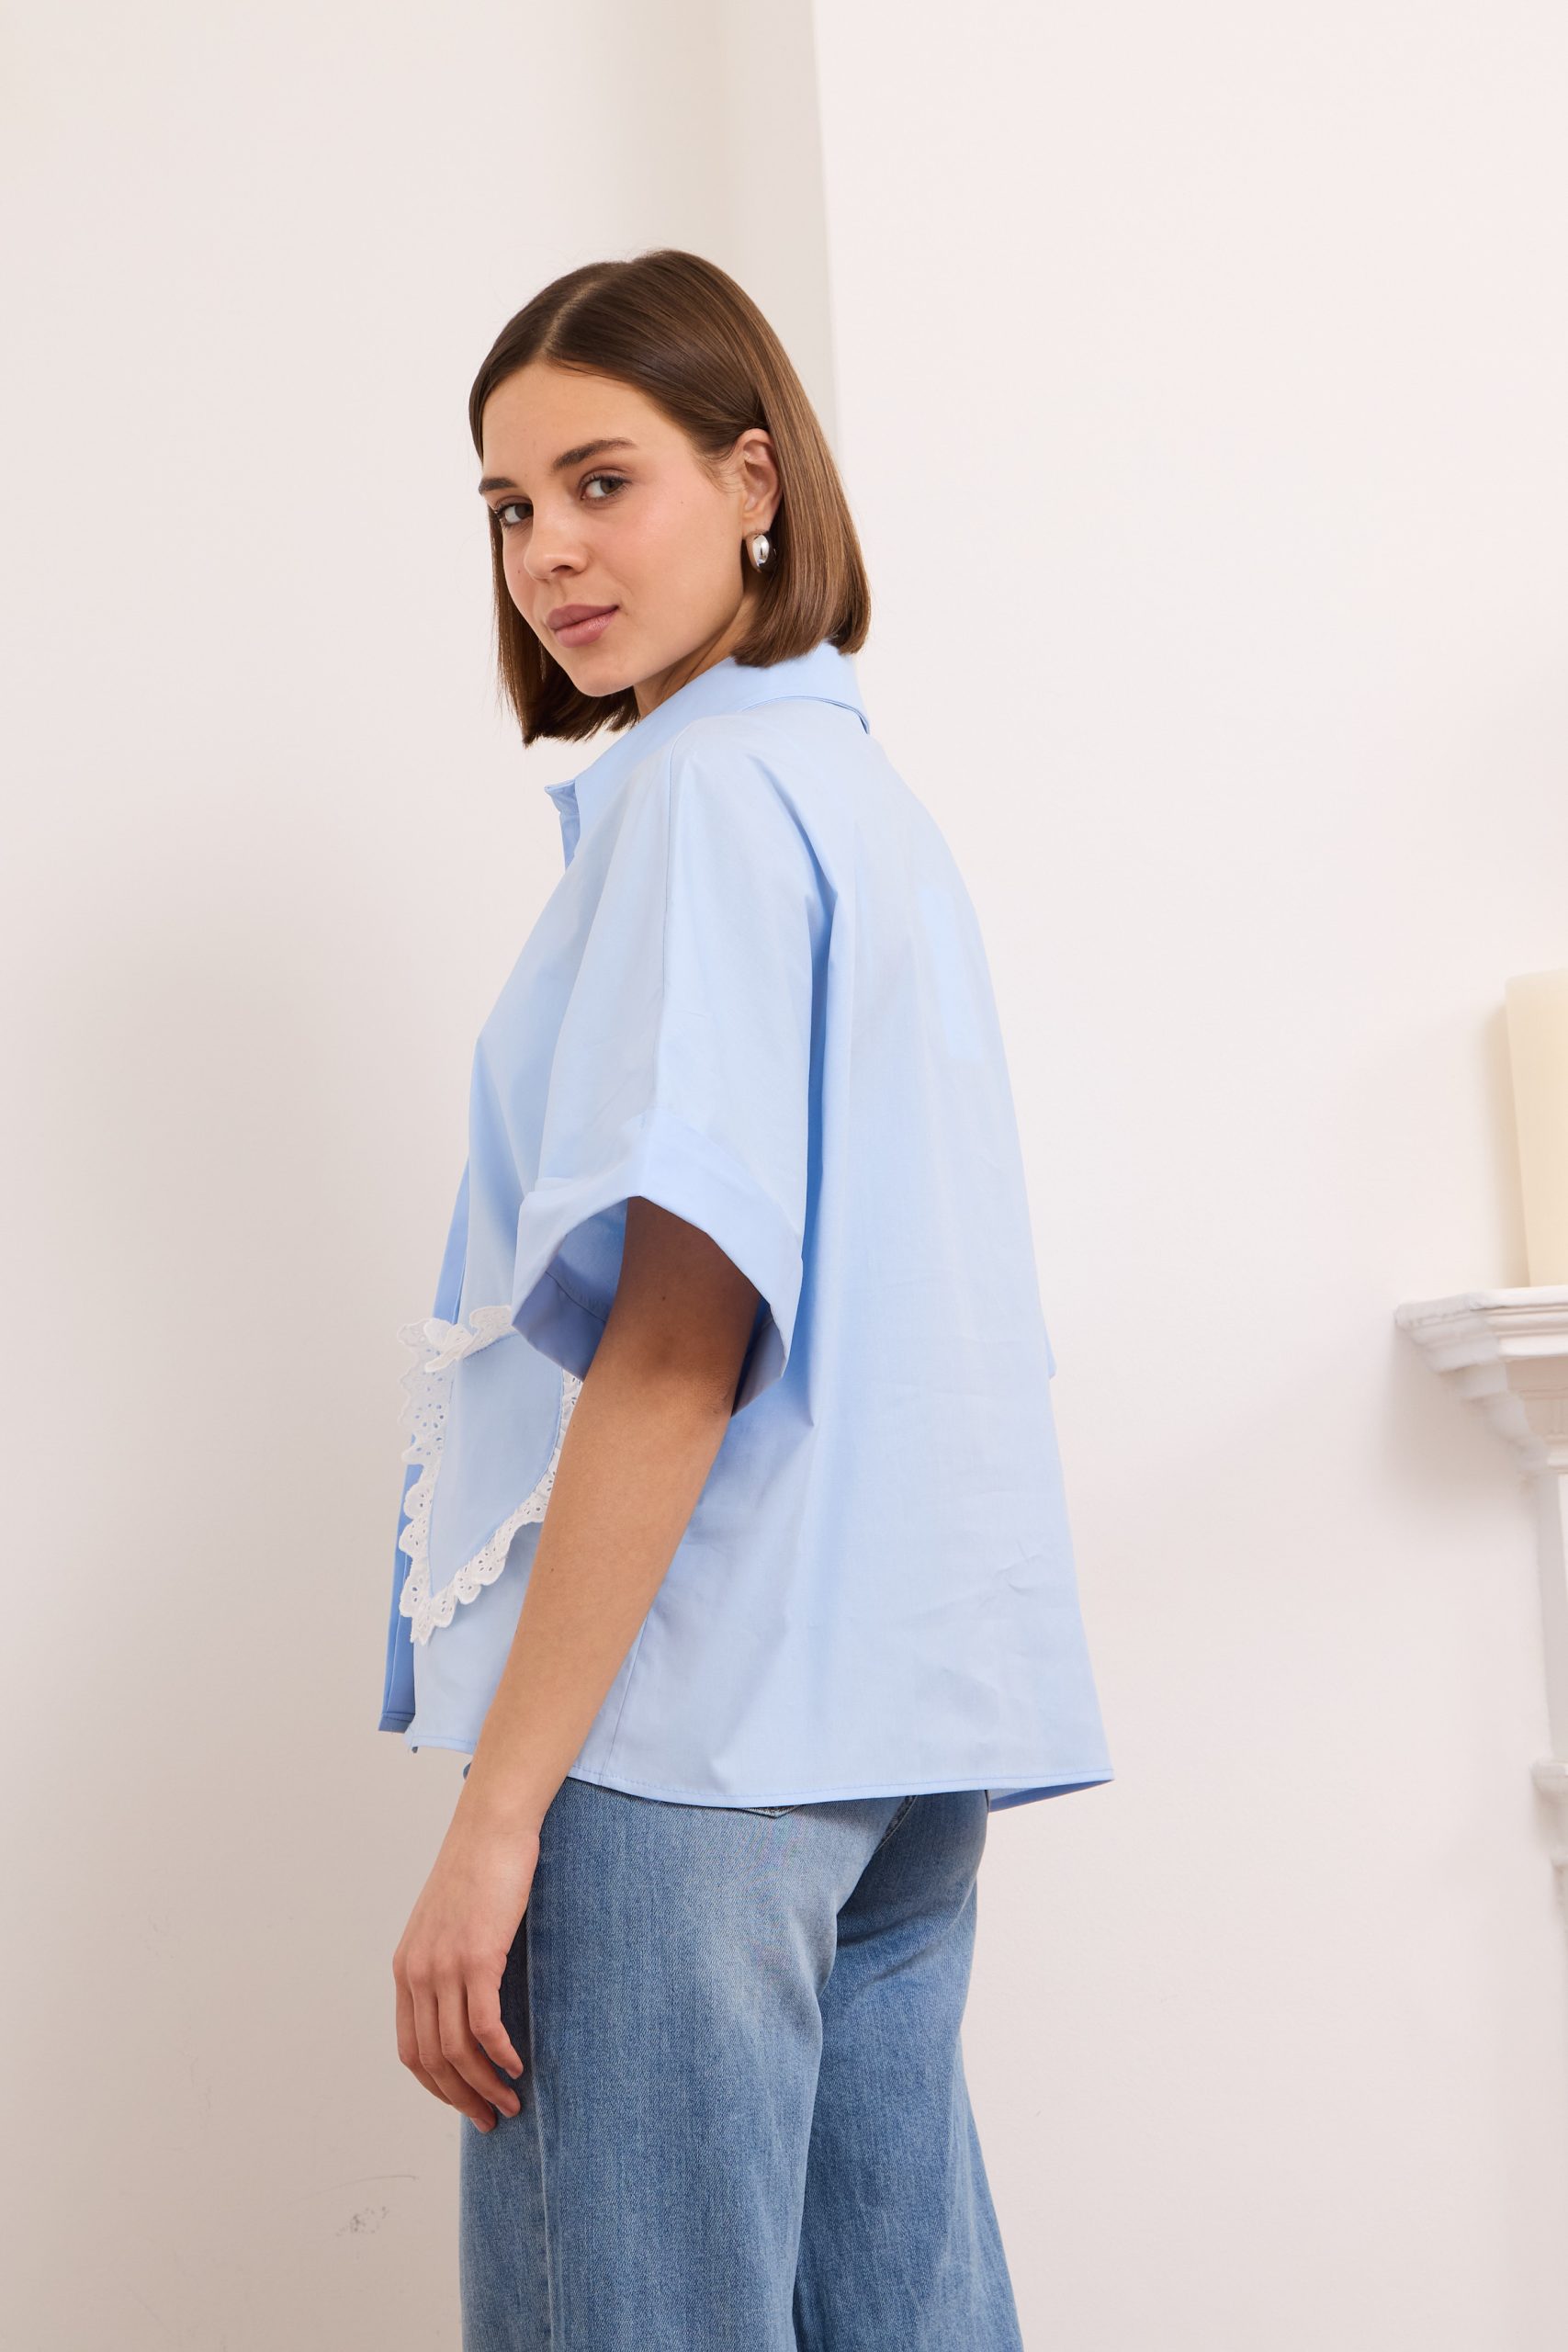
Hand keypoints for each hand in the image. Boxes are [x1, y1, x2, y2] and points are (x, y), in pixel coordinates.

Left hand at [391, 1802, 538, 2131]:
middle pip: (432, 2060)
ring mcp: (445, 1966)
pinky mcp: (478, 1957)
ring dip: (484, 2086)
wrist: (490, 1828)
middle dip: (462, 2098)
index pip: (411, 2050)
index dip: (437, 2087)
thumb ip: (446, 1964)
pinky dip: (500, 2055)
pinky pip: (484, 2025)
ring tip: (511, 2102)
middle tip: (491, 2119)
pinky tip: (517, 2066)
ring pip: (458, 2050)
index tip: (464, 2104)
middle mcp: (418, 1973)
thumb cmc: (478, 1871)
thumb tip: (466, 2005)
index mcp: (406, 1969)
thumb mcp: (448, 1924)